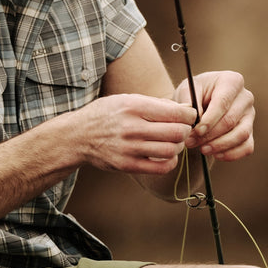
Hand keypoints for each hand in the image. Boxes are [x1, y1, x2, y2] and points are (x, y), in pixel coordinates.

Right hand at [81, 94, 196, 175]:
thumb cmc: (106, 115)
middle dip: (186, 131)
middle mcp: (131, 127)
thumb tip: (185, 110)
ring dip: (178, 146)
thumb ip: (154, 104)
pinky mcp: (127, 165)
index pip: (175, 112)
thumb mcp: (126, 99)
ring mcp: (129, 148)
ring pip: (171, 150)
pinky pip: (161, 168)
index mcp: (133, 106)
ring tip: (173, 142)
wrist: (78, 136)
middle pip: (176, 132)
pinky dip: (170, 162)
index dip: (189, 115)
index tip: (189, 116)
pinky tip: (166, 155)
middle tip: (183, 129)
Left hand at [176, 71, 254, 161]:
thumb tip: (195, 119)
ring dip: (220, 146)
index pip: (223, 103)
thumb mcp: (186, 90)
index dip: (209, 120)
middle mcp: (245, 97)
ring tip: (202, 150)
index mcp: (232, 81)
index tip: (195, 131)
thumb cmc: (193, 93)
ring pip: (241, 135)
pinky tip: (216, 155)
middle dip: (210, 135)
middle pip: (231, 120)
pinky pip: (247, 146)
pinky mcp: (250, 131)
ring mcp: (250, 115)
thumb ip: (188, 101)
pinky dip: (232, 154)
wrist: (200, 102)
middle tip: (191, 142)